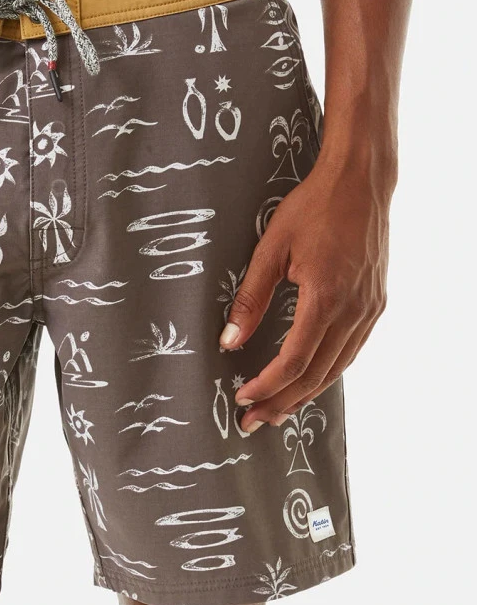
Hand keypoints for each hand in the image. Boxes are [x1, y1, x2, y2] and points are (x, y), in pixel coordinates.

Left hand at [218, 157, 390, 430]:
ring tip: (278, 411)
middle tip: (254, 422)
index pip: (294, 361)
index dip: (267, 385)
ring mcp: (370, 309)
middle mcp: (354, 311)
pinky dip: (328, 371)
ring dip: (306, 393)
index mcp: (326, 298)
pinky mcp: (376, 303)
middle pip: (316, 375)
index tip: (243, 399)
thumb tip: (228, 341)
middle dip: (283, 402)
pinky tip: (309, 379)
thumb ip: (250, 298)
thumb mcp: (271, 248)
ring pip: (338, 367)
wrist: (361, 181)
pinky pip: (352, 350)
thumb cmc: (313, 207)